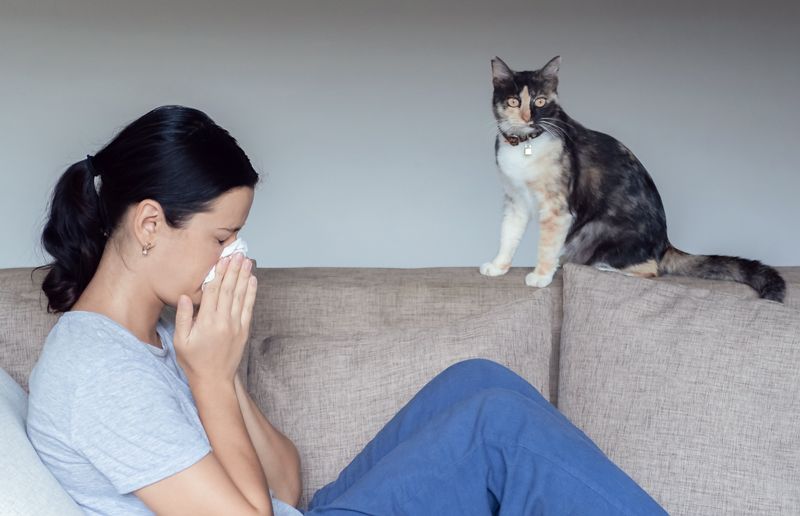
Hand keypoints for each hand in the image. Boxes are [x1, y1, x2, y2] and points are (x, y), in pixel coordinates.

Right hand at [173, 252, 257, 388]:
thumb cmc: (194, 361)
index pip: (214, 292)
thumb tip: (185, 296)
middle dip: (234, 270)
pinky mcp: (244, 331)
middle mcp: (223, 322)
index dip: (219, 274)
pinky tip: (252, 281)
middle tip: (238, 253)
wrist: (214, 380)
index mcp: (206, 322)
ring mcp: (236, 326)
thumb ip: (183, 317)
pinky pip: (249, 308)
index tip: (222, 259)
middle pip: (229, 290)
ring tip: (247, 261)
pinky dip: (251, 293)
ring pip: (241, 296)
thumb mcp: (180, 341)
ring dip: (244, 277)